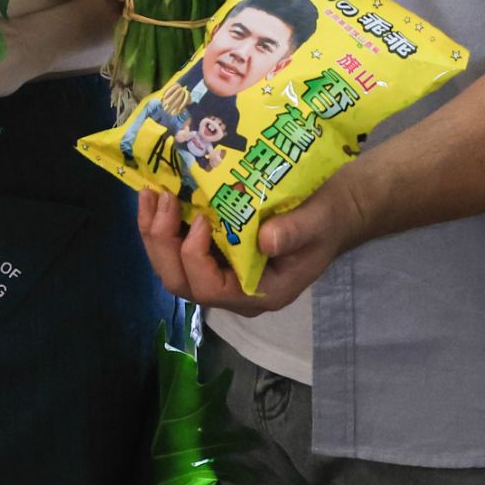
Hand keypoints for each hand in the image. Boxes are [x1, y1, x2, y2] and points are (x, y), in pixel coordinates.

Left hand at [135, 168, 374, 314]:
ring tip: (151, 193)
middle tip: (162, 198)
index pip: (212, 290)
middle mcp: (236, 290)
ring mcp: (222, 273)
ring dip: (155, 232)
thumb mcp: (320, 221)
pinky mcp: (214, 253)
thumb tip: (264, 240)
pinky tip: (157, 194)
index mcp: (261, 292)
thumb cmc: (328, 219)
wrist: (333, 212)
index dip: (195, 257)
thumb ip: (294, 232)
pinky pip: (178, 249)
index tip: (200, 219)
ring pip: (173, 268)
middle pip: (183, 283)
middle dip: (162, 243)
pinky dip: (163, 225)